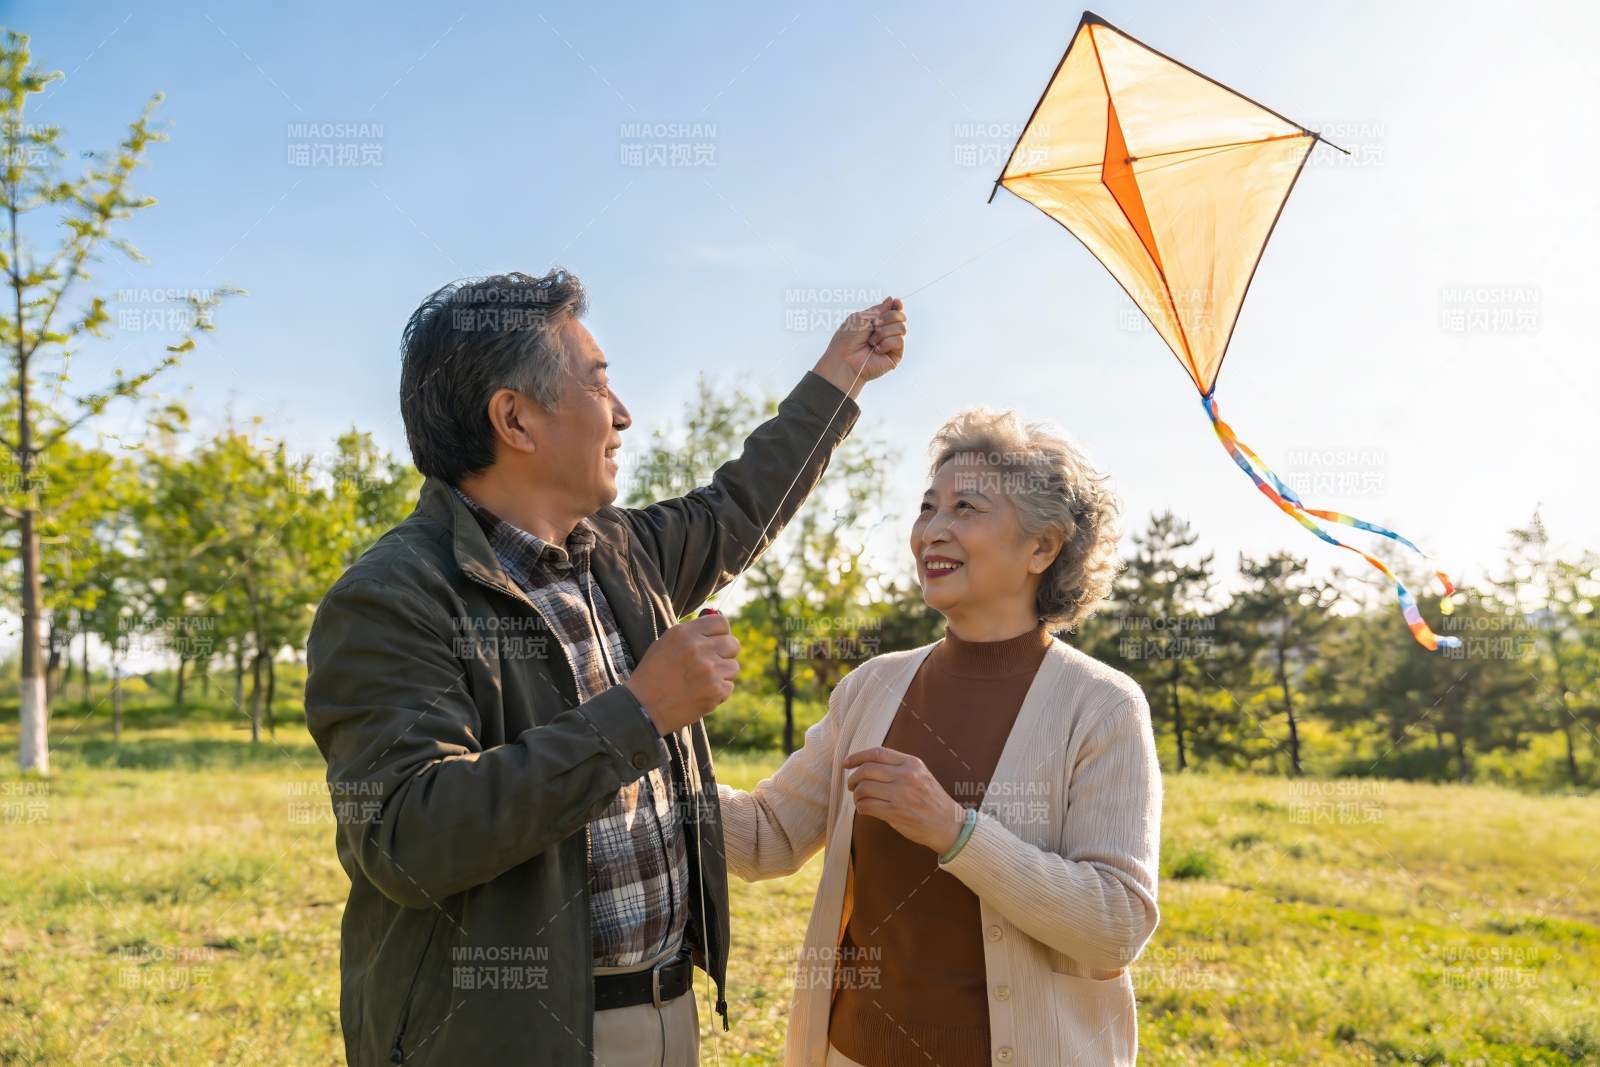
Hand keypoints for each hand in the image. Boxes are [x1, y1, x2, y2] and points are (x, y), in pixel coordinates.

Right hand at [625, 612, 739, 734]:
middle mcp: (698, 648)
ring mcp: (709, 670)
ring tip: (702, 682)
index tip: (715, 642)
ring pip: (733, 666)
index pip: (721, 623)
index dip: (720, 633)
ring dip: (722, 674)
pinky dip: (718, 692)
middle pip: (733, 643)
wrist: (643, 708)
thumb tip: (717, 626)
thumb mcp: (665, 644)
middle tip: (710, 664)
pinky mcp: (715, 690)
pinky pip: (729, 686)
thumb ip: (691, 634)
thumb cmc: (653, 675)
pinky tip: (700, 694)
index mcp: (684, 633)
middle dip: (725, 654)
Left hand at [813, 297, 906, 399]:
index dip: (897, 305)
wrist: (845, 359)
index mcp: (878, 322)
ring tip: (871, 342)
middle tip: (874, 326)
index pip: (894, 311)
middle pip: (900, 316)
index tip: (896, 302)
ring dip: (883, 332)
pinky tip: (876, 350)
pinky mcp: (895, 355)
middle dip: (887, 318)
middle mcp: (886, 332)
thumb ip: (878, 309)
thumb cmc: (848, 340)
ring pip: (901, 328)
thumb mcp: (861, 318)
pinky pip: (899, 341)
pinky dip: (886, 343)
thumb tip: (892, 300)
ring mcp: (892, 344)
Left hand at [843, 746, 965, 853]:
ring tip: (860, 800)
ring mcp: (900, 794)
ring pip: (864, 788)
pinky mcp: (895, 813)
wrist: (949, 825)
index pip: (877, 753)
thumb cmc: (932, 800)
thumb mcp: (920, 774)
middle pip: (866, 770)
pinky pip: (866, 806)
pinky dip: (861, 808)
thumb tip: (867, 766)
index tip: (846, 763)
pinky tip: (865, 810)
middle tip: (852, 786)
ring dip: (857, 796)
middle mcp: (906, 776)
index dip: (857, 757)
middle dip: (853, 778)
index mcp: (911, 763)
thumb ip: (898, 767)